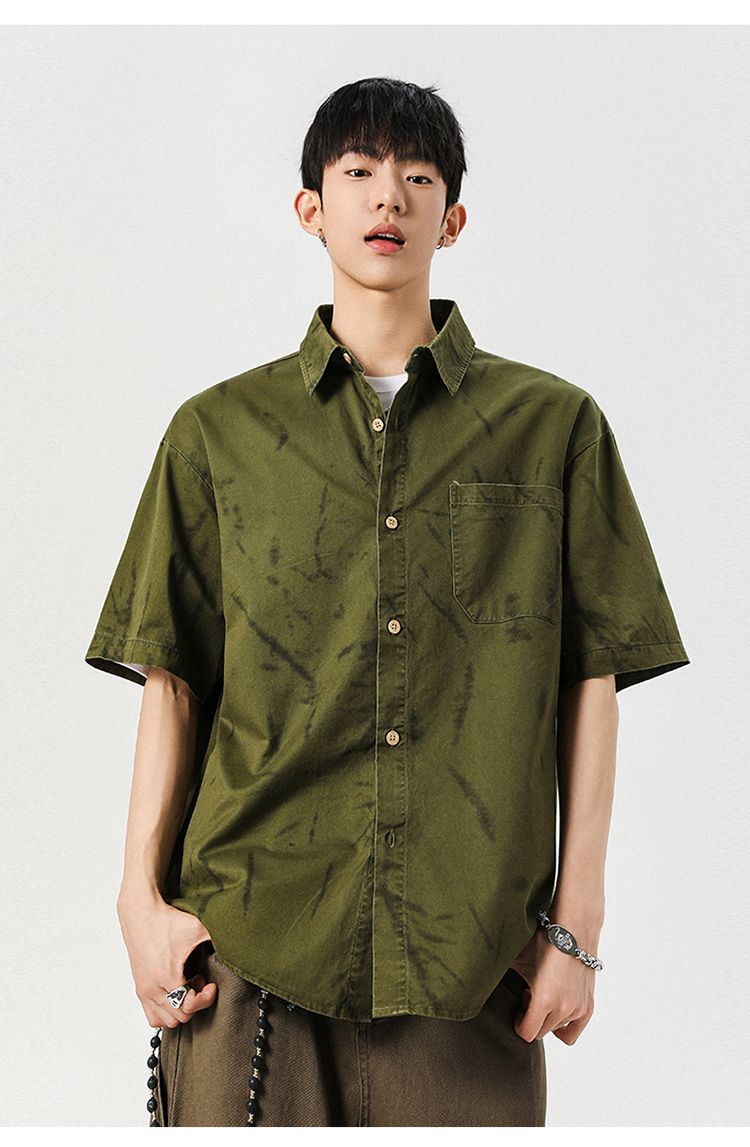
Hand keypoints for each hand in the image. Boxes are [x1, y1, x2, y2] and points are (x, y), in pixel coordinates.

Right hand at [117, 889, 218, 1028]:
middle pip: (179, 1017)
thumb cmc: (166, 920)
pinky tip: (175, 991)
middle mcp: (152, 988)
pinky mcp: (140, 988)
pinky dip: (166, 1010)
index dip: (205, 998)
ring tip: (187, 985)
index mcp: (167, 977)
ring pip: (165, 1020)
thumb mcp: (197, 927)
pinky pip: (152, 1015)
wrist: (140, 913)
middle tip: (200, 982)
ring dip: (180, 1008)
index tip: (211, 985)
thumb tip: (236, 942)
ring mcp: (144, 990)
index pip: (189, 1007)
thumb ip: (218, 937)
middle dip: (194, 1002)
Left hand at [506, 927, 595, 1044]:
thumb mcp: (518, 958)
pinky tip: (557, 1009)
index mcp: (544, 1000)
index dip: (519, 1023)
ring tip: (544, 994)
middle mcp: (563, 1008)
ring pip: (556, 1029)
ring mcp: (578, 1009)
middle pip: (540, 1032)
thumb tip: (478, 979)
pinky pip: (573, 1032)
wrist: (574, 930)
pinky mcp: (588, 1007)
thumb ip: (500, 973)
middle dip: (532, 1017)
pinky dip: (563, 1026)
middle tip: (529, 995)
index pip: (527, 1033)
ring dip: (547, 1017)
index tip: (518, 1009)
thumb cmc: (544, 941)